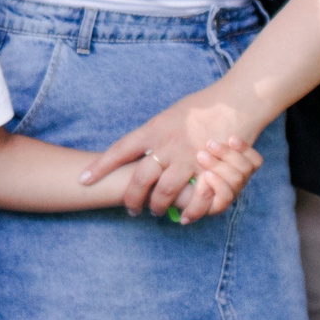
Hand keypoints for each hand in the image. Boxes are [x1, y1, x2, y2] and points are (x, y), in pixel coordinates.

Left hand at [86, 83, 260, 218]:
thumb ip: (155, 131)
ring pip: (163, 191)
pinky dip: (189, 211)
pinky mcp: (208, 169)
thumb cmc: (203, 104)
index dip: (100, 167)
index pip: (119, 150)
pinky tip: (183, 217)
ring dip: (157, 205)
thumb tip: (142, 144)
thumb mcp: (170, 113)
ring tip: (153, 211)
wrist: (235, 101)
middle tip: (129, 208)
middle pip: (139, 178)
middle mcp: (166, 145)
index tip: (83, 180)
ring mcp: (187, 158)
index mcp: (154, 129)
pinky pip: (194, 198)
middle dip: (131, 198)